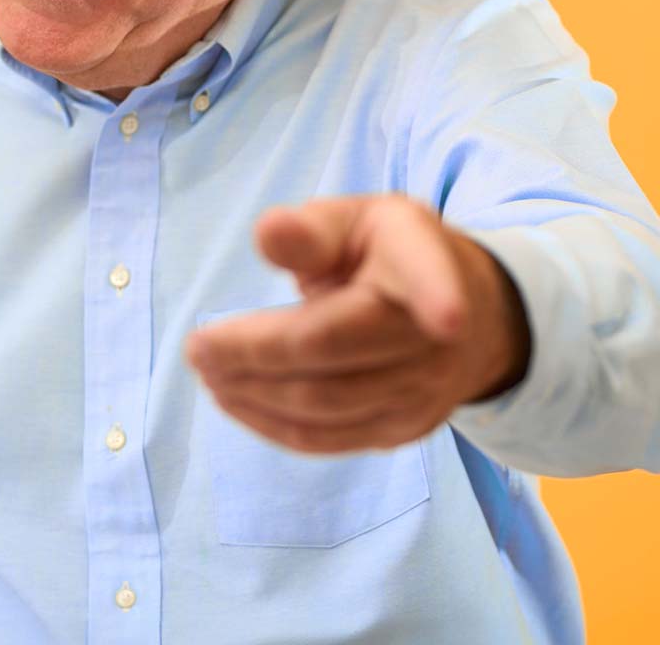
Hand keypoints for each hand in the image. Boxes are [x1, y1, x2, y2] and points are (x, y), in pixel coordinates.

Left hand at [184, 193, 531, 452]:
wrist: (463, 315)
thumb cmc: (385, 256)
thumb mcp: (354, 221)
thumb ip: (311, 229)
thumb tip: (268, 232)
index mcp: (422, 260)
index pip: (430, 278)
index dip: (438, 296)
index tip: (446, 317)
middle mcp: (436, 333)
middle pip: (338, 352)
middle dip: (258, 355)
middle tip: (197, 348)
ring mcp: (426, 390)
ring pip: (330, 405)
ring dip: (257, 395)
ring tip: (208, 373)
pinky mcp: (405, 429)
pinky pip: (333, 438)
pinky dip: (275, 425)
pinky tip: (238, 400)